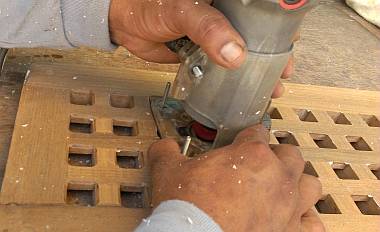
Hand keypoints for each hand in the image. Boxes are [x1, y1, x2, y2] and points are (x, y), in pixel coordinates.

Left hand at [109, 0, 293, 97]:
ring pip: (242, 52)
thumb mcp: (182, 10)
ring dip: (256, 71)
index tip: (290, 42)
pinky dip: (233, 77)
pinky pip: (223, 65)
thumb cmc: (148, 4)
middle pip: (258, 34)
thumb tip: (235, 53)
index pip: (262, 11)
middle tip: (282, 72)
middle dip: (273, 55)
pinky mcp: (204, 52)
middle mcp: (225, 14)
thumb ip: (208, 28)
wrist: (125, 23)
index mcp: (227, 0)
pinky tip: (241, 89)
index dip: (279, 27)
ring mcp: (215, 34)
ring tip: (268, 87)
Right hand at [148, 124, 324, 231]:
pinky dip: (306, 219)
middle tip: (259, 164)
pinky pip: (314, 223)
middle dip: (276, 156)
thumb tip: (163, 147)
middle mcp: (277, 176)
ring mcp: (288, 205)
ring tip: (282, 187)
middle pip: (289, 153)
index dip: (248, 136)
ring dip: (297, 182)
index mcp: (251, 154)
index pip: (258, 132)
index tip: (242, 142)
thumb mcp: (169, 171)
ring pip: (309, 183)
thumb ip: (166, 151)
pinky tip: (293, 218)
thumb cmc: (190, 209)